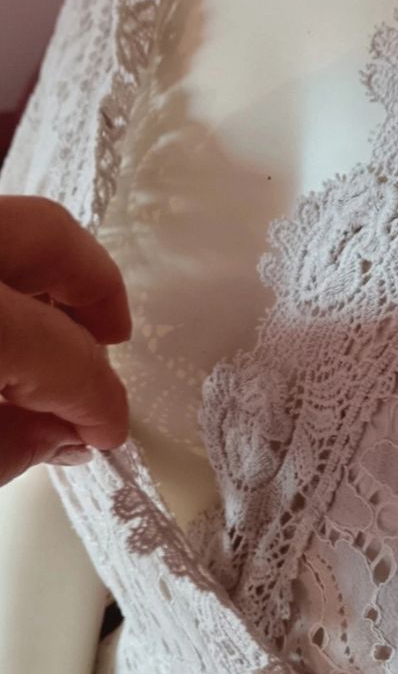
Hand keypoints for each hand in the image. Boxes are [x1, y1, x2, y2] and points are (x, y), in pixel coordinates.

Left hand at [0, 195, 130, 485]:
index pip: (59, 353)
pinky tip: (4, 332)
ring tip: (52, 339)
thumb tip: (66, 433)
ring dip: (43, 279)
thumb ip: (10, 448)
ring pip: (7, 226)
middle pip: (43, 237)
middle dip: (92, 287)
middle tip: (111, 341)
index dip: (97, 401)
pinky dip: (1, 276)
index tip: (106, 433)